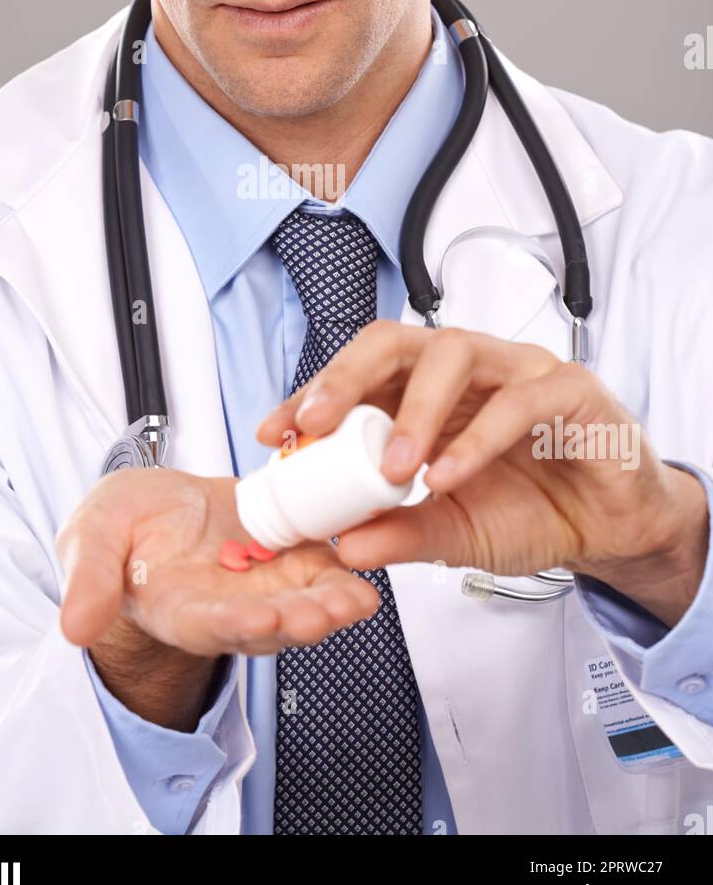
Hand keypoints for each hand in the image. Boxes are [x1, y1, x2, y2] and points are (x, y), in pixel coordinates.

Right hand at [56, 468, 379, 657]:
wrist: (151, 511)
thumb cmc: (116, 529)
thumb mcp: (88, 540)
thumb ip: (87, 581)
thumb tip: (73, 629)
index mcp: (176, 608)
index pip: (206, 626)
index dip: (232, 626)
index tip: (257, 620)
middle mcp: (225, 606)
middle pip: (268, 625)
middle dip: (298, 621)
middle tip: (325, 615)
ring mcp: (260, 583)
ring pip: (301, 600)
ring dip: (331, 603)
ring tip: (358, 600)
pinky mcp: (285, 554)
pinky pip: (320, 564)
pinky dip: (344, 568)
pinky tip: (368, 561)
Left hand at [256, 324, 708, 625]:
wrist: (610, 528)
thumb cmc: (530, 510)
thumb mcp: (450, 532)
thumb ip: (398, 533)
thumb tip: (340, 545)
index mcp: (429, 391)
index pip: (362, 371)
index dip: (314, 393)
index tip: (274, 432)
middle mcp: (470, 368)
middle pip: (397, 340)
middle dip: (347, 377)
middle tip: (315, 425)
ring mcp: (520, 369)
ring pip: (455, 353)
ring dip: (415, 410)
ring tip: (393, 468)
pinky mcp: (570, 389)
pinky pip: (520, 398)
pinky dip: (478, 438)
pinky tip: (451, 476)